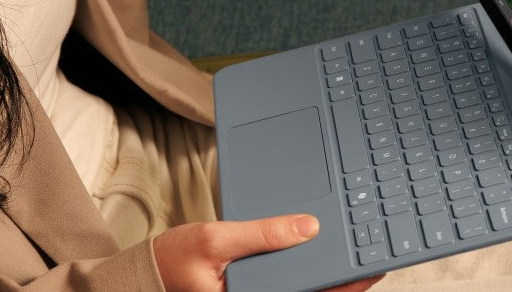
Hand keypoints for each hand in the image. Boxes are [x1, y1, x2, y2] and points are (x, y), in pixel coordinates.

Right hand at [152, 214, 384, 291]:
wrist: (141, 277)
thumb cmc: (169, 263)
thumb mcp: (214, 239)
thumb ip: (261, 234)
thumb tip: (306, 227)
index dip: (345, 284)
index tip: (370, 268)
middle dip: (340, 278)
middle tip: (371, 258)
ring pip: (301, 289)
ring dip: (323, 274)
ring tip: (351, 254)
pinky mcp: (250, 291)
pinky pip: (284, 283)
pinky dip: (302, 269)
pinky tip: (315, 252)